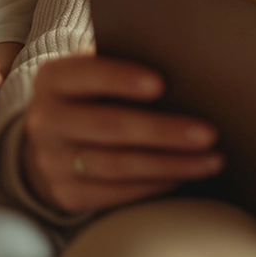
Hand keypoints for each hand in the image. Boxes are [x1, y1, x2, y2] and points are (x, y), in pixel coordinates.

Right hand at [21, 52, 222, 214]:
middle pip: (109, 126)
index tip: (162, 84)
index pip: (86, 75)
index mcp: (52, 80)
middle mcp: (44, 121)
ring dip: (171, 164)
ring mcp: (52, 162)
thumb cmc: (92, 95)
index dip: (122, 79)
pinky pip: (116, 193)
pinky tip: (184, 175)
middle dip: (163, 131)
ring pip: (119, 166)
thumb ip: (122, 63)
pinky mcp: (66, 194)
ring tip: (211, 160)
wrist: (50, 141)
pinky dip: (154, 184)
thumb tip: (180, 62)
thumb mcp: (92, 72)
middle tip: (209, 133)